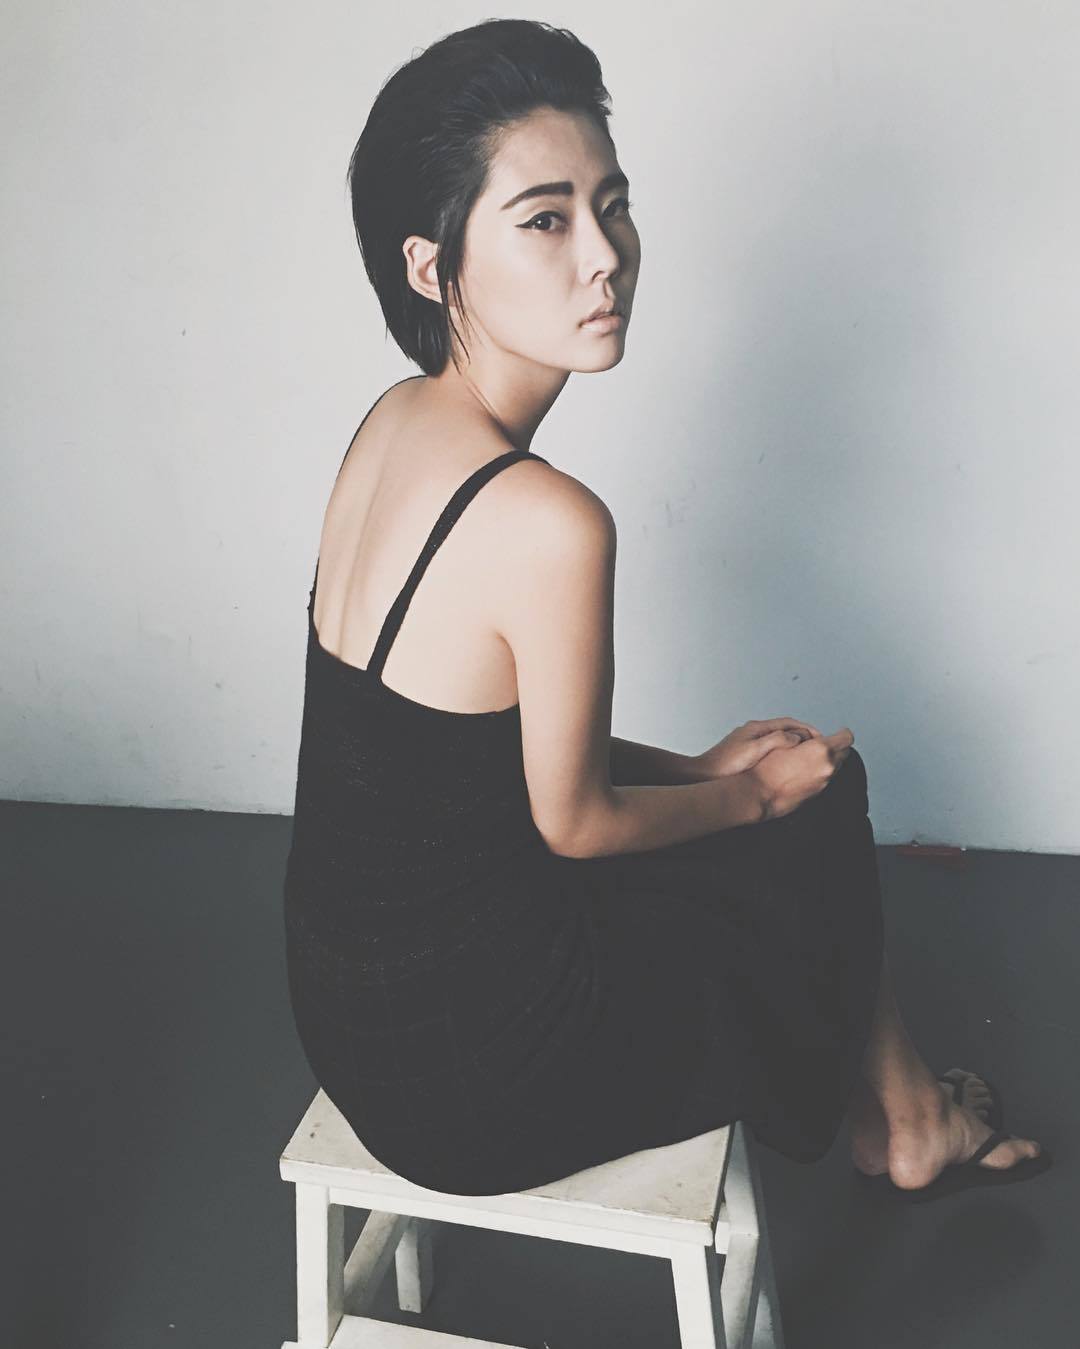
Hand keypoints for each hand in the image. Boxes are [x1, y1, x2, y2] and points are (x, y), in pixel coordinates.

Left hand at [695, 718, 822, 778]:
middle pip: (786, 730)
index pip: (789, 723)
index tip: (822, 739)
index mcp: (757, 729)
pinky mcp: (747, 755)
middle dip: (804, 737)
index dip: (808, 730)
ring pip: (779, 741)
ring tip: (808, 757)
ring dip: (794, 746)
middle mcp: (754, 733)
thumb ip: (775, 741)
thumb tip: (796, 738)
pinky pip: (772, 751)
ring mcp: (750, 743)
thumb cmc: (724, 765)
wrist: (702, 776)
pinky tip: (788, 767)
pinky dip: (784, 755)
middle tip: (819, 748)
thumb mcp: (754, 750)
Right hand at [749, 727, 855, 819]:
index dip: (841, 733)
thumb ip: (803, 736)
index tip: (836, 733)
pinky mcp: (817, 794)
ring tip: (807, 759)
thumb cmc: (764, 769)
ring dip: (827, 760)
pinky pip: (826, 778)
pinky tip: (802, 772)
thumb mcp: (782, 740)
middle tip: (819, 744)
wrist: (756, 794)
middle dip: (836, 746)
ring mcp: (823, 783)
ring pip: (836, 767)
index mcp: (821, 751)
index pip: (846, 737)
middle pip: (844, 752)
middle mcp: (827, 768)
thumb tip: (809, 736)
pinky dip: (819, 773)